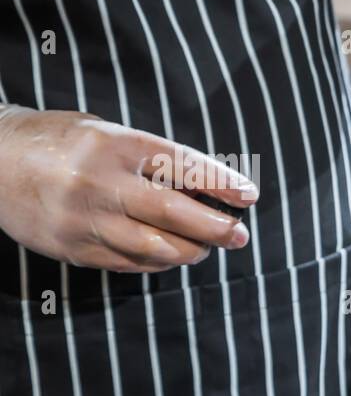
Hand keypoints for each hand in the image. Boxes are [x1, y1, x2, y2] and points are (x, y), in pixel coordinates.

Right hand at [0, 106, 256, 272]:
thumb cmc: (58, 142)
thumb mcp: (104, 132)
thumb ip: (149, 159)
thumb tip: (205, 190)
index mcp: (114, 143)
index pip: (182, 165)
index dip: (220, 183)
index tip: (249, 196)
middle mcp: (100, 182)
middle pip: (174, 213)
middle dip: (215, 227)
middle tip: (240, 235)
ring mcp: (85, 219)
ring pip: (156, 247)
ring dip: (191, 251)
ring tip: (207, 247)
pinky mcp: (73, 248)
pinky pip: (130, 263)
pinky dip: (159, 262)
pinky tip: (173, 255)